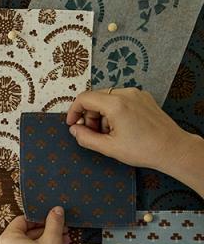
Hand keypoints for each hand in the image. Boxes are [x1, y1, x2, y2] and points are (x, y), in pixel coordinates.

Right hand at [66, 88, 198, 176]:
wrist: (172, 148)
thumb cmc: (144, 149)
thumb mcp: (108, 147)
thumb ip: (85, 137)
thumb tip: (74, 130)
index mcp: (116, 104)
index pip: (84, 98)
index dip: (73, 111)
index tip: (72, 123)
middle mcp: (126, 94)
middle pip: (95, 98)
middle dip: (89, 116)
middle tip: (92, 134)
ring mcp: (136, 94)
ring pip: (107, 99)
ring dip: (101, 115)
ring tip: (109, 133)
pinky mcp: (143, 98)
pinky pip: (120, 100)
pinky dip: (114, 112)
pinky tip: (120, 128)